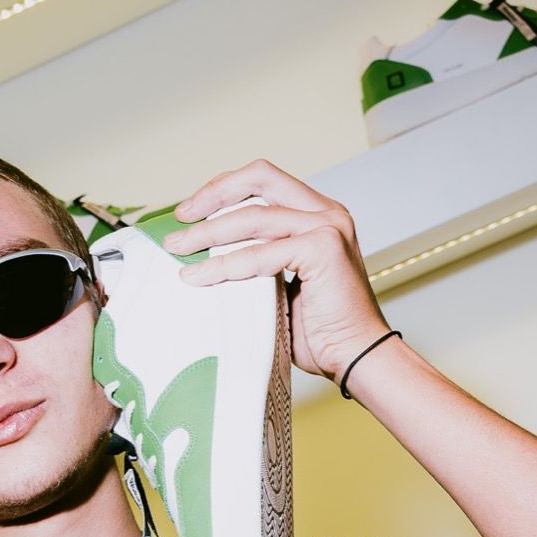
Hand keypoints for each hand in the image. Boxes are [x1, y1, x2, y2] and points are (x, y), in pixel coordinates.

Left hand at [161, 159, 392, 382]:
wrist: (357, 356)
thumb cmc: (321, 329)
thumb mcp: (281, 281)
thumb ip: (258, 257)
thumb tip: (205, 251)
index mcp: (318, 213)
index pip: (264, 181)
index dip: (223, 189)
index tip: (192, 211)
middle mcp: (327, 211)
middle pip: (258, 179)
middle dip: (212, 195)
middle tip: (180, 219)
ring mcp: (328, 226)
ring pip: (252, 217)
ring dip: (208, 234)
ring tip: (179, 250)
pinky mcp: (324, 248)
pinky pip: (260, 253)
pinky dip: (225, 265)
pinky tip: (199, 277)